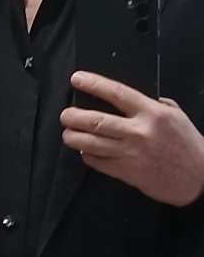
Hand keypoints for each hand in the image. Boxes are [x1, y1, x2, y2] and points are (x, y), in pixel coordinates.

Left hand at [60, 71, 203, 206]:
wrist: (201, 178)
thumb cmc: (187, 144)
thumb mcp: (174, 114)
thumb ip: (151, 103)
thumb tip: (126, 98)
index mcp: (151, 113)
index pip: (116, 93)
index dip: (93, 84)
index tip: (77, 79)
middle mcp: (139, 132)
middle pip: (97, 120)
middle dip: (74, 116)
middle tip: (65, 114)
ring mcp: (132, 154)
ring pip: (92, 143)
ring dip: (74, 137)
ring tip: (67, 133)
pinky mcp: (128, 173)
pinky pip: (99, 163)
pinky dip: (87, 156)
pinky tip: (84, 151)